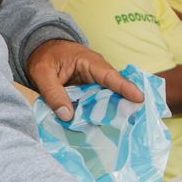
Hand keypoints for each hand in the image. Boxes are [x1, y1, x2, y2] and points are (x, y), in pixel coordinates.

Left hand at [26, 40, 141, 121]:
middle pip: (115, 90)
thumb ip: (53, 93)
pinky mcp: (90, 93)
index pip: (110, 75)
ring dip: (112, 113)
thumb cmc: (43, 57)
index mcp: (89, 62)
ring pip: (108, 99)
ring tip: (122, 130)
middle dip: (125, 104)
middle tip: (135, 121)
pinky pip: (98, 104)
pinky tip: (102, 129)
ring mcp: (95, 83)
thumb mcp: (42, 73)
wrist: (41, 51)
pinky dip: (100, 115)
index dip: (125, 87)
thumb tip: (67, 116)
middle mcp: (97, 73)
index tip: (139, 99)